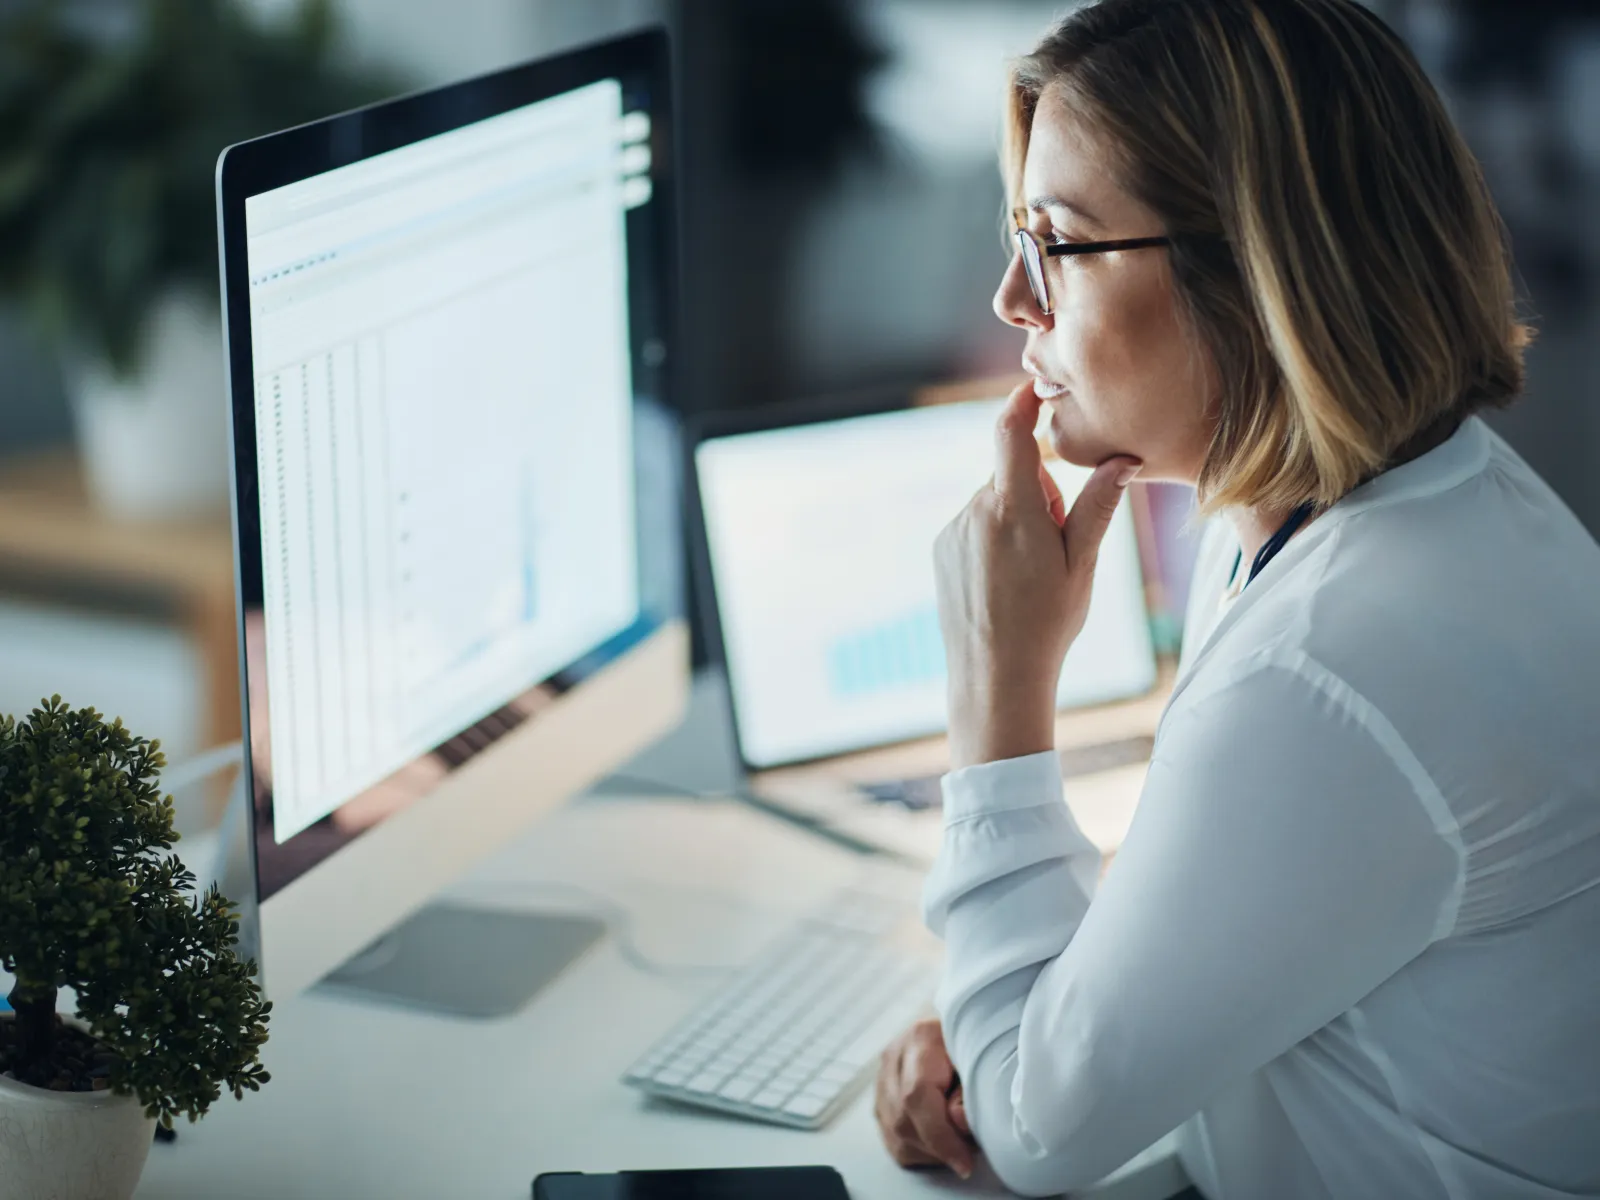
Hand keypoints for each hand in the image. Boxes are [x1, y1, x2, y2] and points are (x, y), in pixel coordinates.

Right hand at [875, 1018, 974, 1178]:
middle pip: (904, 1120)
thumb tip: (957, 1122)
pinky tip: (942, 1144)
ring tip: (959, 1143)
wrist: (961, 1029)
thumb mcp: (985, 1060)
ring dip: (931, 1152)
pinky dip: (921, 1151)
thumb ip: (971, 1092)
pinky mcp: (881, 1099)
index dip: (940, 1136)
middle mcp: (893, 1058)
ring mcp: (881, 1079)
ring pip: (895, 1135)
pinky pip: (893, 1140)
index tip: (965, 1162)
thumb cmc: (977, 1044)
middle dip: (939, 1148)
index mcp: (920, 1038)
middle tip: (970, 1151)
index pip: (917, 1096)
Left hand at [933, 382, 1139, 767]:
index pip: (1010, 433)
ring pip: (994, 504)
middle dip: (1038, 495)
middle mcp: (975, 512)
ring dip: (1015, 521)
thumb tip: (1124, 460)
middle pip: (1012, 476)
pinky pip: (974, 527)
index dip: (1022, 404)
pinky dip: (992, 540)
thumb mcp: (1083, 563)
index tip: (1035, 390)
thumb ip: (1098, 505)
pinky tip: (1003, 584)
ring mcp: (954, 531)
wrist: (994, 676)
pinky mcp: (942, 550)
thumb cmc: (1047, 622)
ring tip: (1027, 575)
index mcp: (1013, 509)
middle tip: (1054, 548)